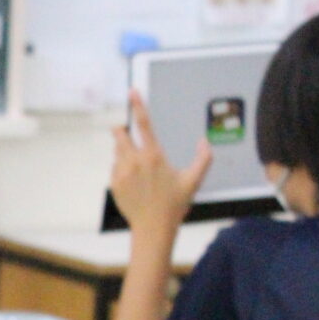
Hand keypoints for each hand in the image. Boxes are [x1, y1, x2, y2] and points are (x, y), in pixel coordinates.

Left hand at [110, 90, 213, 240]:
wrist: (153, 228)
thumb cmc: (174, 204)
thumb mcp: (193, 181)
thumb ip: (203, 159)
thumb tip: (205, 142)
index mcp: (153, 156)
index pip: (143, 124)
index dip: (137, 105)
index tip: (132, 91)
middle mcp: (134, 161)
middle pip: (120, 134)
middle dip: (122, 131)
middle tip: (130, 137)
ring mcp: (120, 172)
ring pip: (117, 152)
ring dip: (124, 152)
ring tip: (140, 169)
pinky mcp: (113, 183)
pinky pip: (114, 168)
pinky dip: (122, 169)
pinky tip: (135, 182)